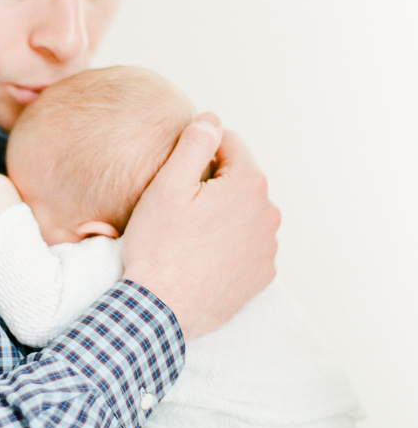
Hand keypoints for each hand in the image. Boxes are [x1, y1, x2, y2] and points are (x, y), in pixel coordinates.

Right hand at [122, 114, 280, 338]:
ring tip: (189, 234)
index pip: (230, 144)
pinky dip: (229, 244)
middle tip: (178, 207)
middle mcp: (268, 213)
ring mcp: (267, 247)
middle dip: (213, 184)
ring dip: (222, 214)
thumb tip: (212, 119)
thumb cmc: (159, 247)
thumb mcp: (168, 185)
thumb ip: (195, 144)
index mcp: (249, 184)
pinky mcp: (261, 275)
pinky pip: (247, 245)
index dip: (200, 151)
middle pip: (239, 179)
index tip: (178, 172)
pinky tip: (202, 255)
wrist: (161, 308)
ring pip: (244, 212)